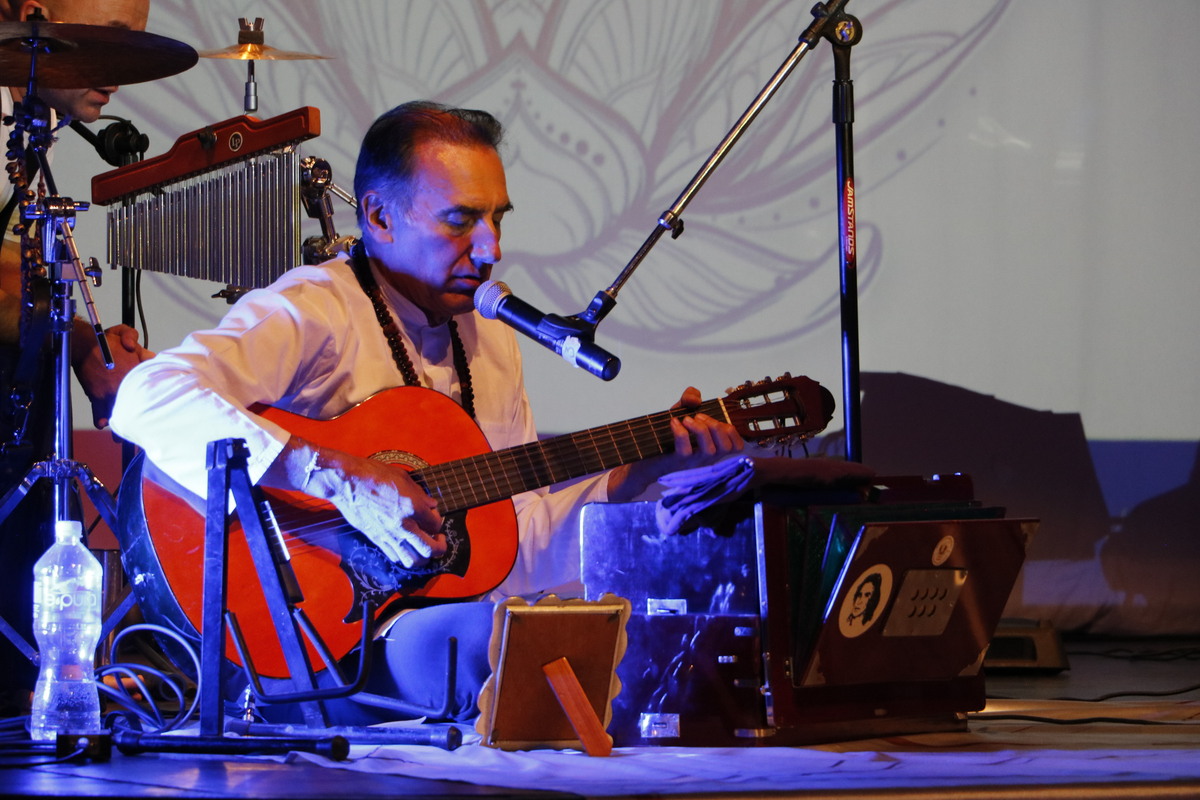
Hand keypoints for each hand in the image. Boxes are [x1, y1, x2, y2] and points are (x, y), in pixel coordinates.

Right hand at [72, 322, 154, 427]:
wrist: (81, 345)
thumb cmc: (103, 339)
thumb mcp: (123, 333)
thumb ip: (137, 340)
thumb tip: (147, 353)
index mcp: (135, 369)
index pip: (150, 386)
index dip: (153, 397)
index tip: (158, 408)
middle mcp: (124, 383)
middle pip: (137, 404)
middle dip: (141, 417)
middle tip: (145, 432)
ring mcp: (110, 391)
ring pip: (119, 411)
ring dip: (122, 424)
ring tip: (124, 439)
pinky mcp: (96, 395)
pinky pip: (99, 412)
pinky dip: (100, 419)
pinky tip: (104, 425)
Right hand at [269, 438, 447, 568]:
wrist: (347, 482)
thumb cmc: (374, 474)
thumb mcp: (403, 477)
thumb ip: (421, 494)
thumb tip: (432, 505)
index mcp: (413, 507)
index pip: (437, 524)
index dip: (439, 521)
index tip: (435, 515)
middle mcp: (404, 525)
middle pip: (431, 550)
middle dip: (440, 547)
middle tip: (439, 539)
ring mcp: (389, 535)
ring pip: (413, 561)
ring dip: (423, 557)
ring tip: (423, 547)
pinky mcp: (376, 539)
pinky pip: (395, 557)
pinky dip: (405, 556)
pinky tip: (406, 546)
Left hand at [607, 386, 745, 501]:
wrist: (644, 457)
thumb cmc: (667, 436)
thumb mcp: (680, 412)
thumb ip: (689, 399)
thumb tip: (695, 398)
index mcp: (712, 449)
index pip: (737, 447)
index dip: (731, 431)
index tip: (716, 419)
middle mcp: (706, 458)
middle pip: (726, 447)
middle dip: (716, 426)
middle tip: (698, 416)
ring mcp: (692, 462)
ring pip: (709, 450)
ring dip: (700, 429)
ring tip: (687, 419)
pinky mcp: (676, 462)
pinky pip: (685, 449)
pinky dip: (681, 432)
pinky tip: (674, 423)